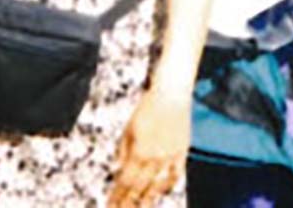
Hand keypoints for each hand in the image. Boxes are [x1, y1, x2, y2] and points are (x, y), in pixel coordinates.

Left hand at [107, 88, 189, 206]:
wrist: (172, 95)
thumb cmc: (147, 107)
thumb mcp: (128, 126)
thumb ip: (122, 150)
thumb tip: (117, 169)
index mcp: (139, 151)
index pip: (125, 181)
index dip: (117, 196)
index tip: (110, 205)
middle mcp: (155, 158)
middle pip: (139, 188)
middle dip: (128, 202)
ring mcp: (170, 158)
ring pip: (157, 187)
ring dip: (147, 200)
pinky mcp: (182, 154)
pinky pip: (175, 176)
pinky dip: (167, 186)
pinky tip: (161, 192)